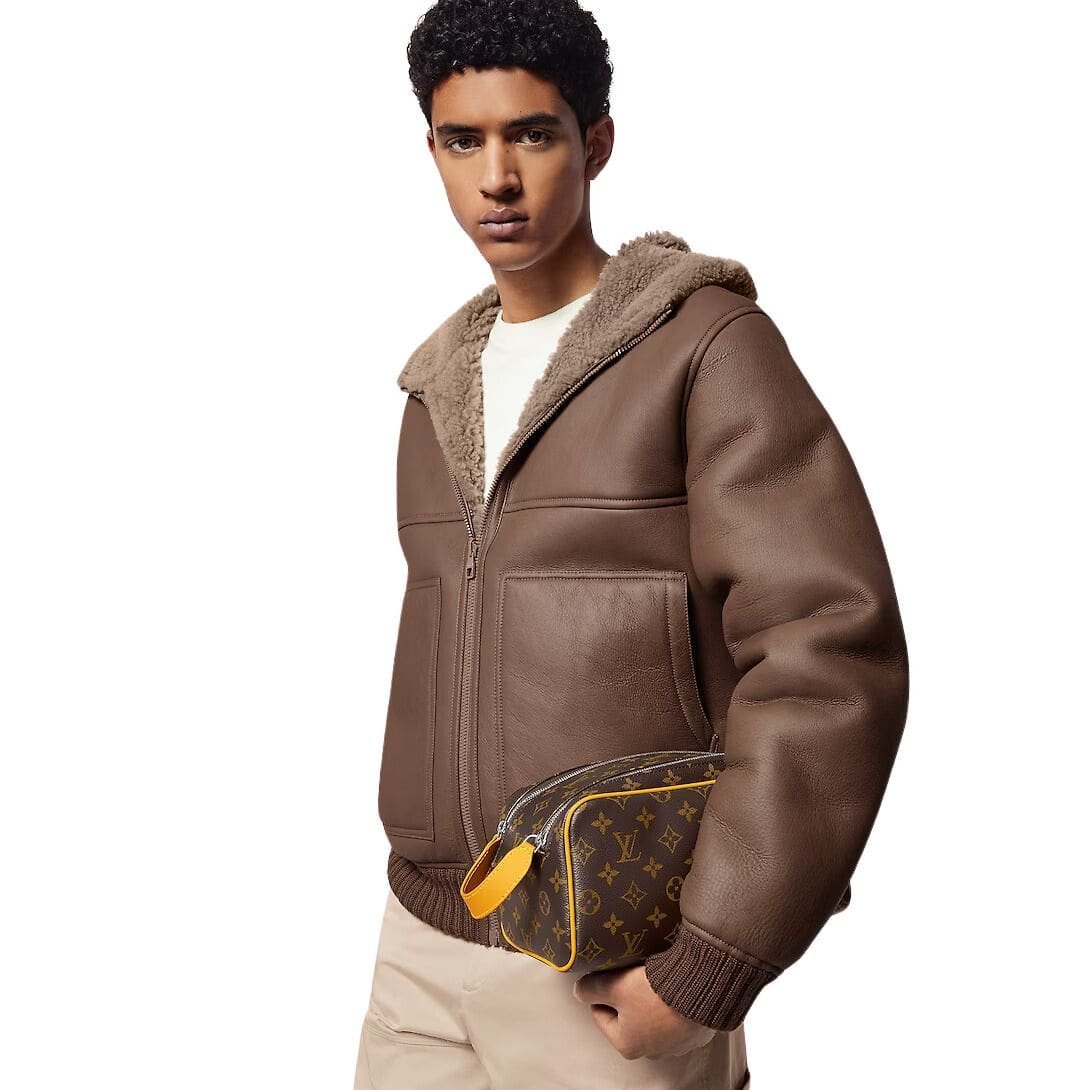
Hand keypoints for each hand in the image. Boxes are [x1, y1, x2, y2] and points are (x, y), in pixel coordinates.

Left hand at [572, 963, 716, 1059]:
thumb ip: (590, 989)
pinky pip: (677, 1015)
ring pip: (653, 1016)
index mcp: (627, 1045)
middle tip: (631, 974)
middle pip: (628, 1017)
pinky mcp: (696, 1032)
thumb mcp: (614, 985)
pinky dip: (673, 1002)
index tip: (609, 975)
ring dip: (651, 999)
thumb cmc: (654, 992)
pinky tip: (674, 985)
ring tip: (654, 977)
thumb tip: (579, 991)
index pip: (600, 1015)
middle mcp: (652, 1051)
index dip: (601, 990)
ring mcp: (677, 1044)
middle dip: (627, 995)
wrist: (701, 990)